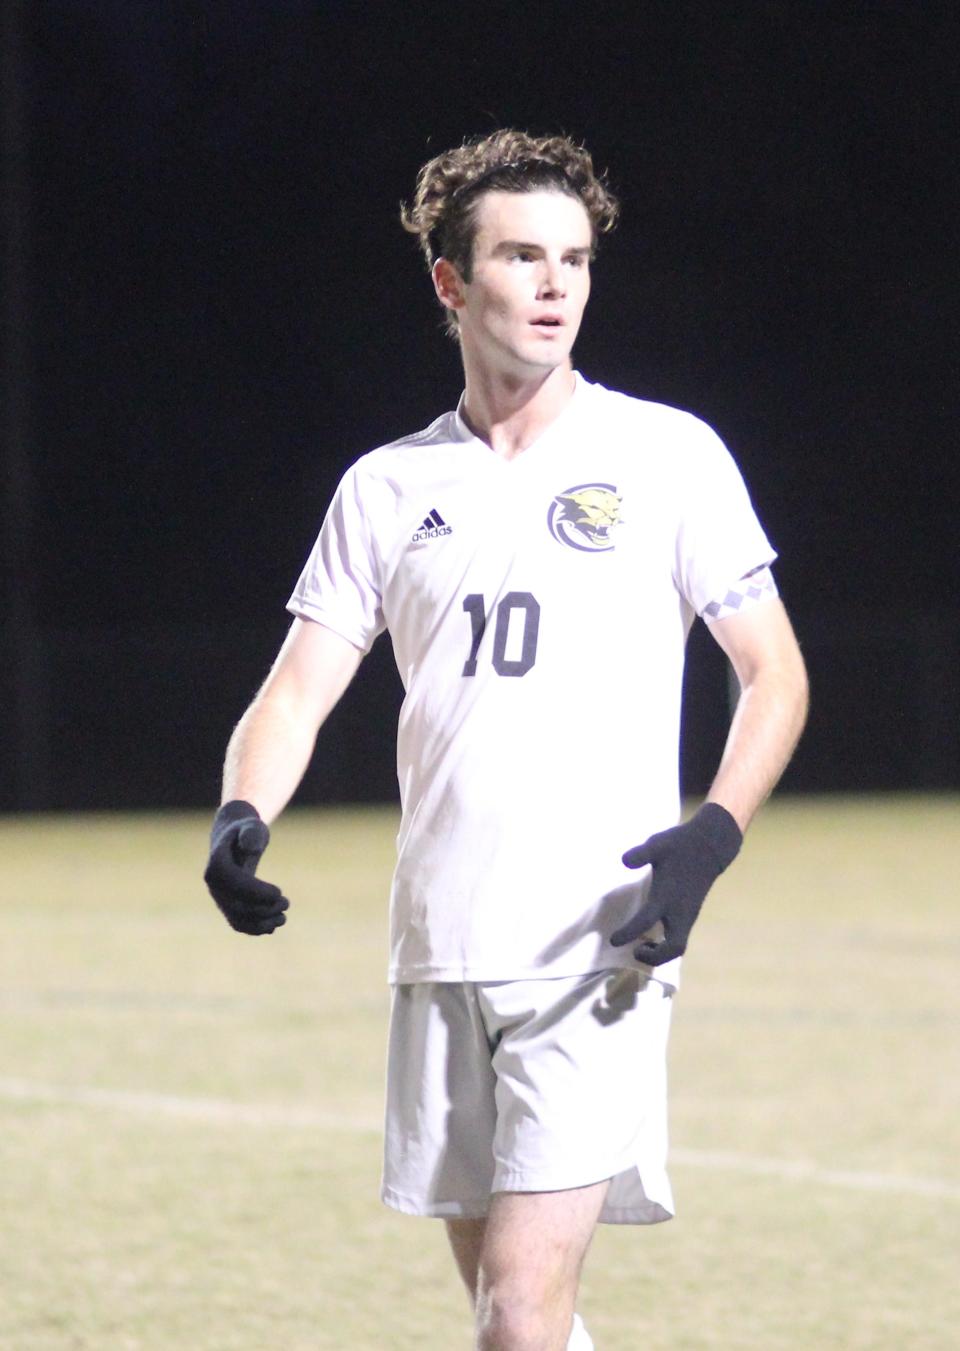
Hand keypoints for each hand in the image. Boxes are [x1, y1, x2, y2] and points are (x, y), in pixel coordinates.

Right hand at [204, 800, 289, 934]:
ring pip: (237, 920)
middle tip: (286, 902)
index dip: (256, 892)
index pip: (234, 884)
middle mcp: (214, 885)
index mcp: (216, 865)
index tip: (279, 892)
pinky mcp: (228, 907)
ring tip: (283, 917)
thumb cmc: (247, 831)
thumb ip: (251, 834)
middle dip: (264, 908)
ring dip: (262, 923)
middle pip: (237, 905)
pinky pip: (239, 924)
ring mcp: (220, 898)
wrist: (236, 840)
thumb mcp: (252, 827)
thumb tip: (252, 848)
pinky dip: (256, 929)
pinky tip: (274, 924)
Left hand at [609, 803, 741, 965]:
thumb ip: (641, 854)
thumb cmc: (681, 845)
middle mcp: (680, 911)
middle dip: (655, 957)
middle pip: (674, 948)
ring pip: (679, 946)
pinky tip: (653, 937)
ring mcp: (688, 914)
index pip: (645, 921)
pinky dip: (666, 944)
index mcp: (667, 896)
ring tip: (642, 946)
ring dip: (661, 953)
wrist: (711, 845)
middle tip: (635, 949)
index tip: (613, 940)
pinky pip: (680, 937)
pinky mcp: (691, 913)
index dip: (628, 933)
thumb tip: (624, 860)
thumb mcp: (658, 844)